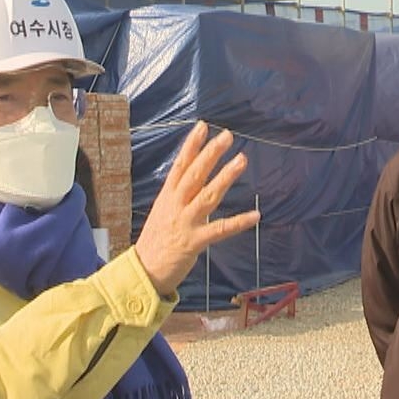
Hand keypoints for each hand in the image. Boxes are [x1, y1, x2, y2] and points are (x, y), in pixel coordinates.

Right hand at [134, 123, 260, 296]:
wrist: (143, 272)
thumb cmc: (155, 243)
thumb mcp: (162, 213)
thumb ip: (178, 198)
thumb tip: (194, 182)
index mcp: (167, 197)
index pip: (180, 166)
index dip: (191, 145)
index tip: (203, 126)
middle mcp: (175, 206)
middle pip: (194, 175)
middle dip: (210, 154)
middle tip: (227, 136)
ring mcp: (184, 223)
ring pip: (207, 196)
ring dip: (225, 177)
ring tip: (241, 160)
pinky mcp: (194, 242)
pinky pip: (219, 230)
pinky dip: (238, 222)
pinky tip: (255, 215)